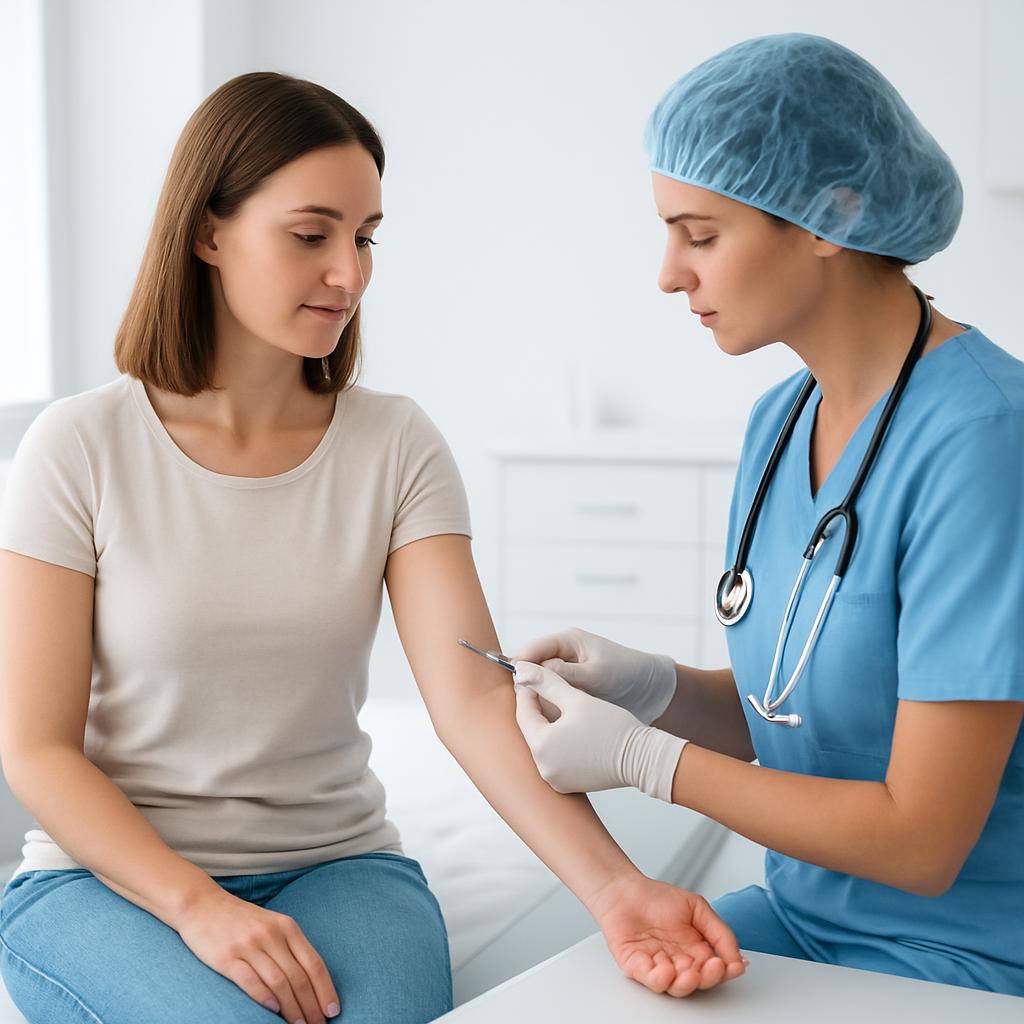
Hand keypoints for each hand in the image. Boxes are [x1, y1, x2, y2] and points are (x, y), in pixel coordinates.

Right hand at [174, 886, 339, 1022]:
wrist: (202, 904)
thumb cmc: (241, 920)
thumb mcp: (272, 925)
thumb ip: (289, 947)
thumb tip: (310, 981)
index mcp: (287, 927)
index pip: (314, 962)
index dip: (326, 988)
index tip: (333, 1009)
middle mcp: (271, 935)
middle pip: (298, 976)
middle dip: (311, 1005)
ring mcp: (249, 946)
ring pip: (279, 982)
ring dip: (292, 1008)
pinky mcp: (227, 957)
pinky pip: (249, 980)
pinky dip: (264, 998)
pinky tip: (273, 1011)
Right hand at [514, 627, 676, 724]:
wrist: (651, 689)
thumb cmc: (626, 673)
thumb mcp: (595, 673)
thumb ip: (563, 673)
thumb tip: (528, 671)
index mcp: (567, 642)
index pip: (533, 648)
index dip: (520, 663)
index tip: (512, 682)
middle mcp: (563, 656)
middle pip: (533, 667)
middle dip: (528, 683)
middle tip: (525, 703)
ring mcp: (566, 673)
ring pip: (540, 684)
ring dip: (539, 697)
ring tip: (539, 712)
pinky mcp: (571, 689)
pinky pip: (552, 696)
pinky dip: (550, 706)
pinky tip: (551, 719)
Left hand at [514, 661, 685, 801]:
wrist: (642, 758)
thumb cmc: (612, 728)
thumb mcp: (576, 699)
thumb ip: (547, 683)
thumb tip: (521, 670)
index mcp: (541, 747)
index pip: (523, 712)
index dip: (528, 690)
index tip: (534, 676)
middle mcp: (543, 768)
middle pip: (532, 729)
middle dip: (537, 707)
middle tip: (547, 687)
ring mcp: (555, 779)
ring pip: (543, 743)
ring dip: (548, 724)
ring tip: (560, 704)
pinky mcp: (568, 785)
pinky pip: (555, 757)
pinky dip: (558, 741)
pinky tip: (570, 726)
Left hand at [591, 874, 747, 996]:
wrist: (625, 890)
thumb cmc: (657, 897)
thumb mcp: (697, 907)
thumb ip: (719, 931)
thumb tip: (737, 957)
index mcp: (695, 950)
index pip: (715, 969)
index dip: (725, 971)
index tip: (733, 966)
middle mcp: (678, 962)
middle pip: (698, 981)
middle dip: (708, 978)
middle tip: (713, 968)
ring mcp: (658, 966)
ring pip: (675, 986)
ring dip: (685, 983)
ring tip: (690, 973)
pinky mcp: (637, 968)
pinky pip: (650, 979)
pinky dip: (659, 979)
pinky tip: (666, 969)